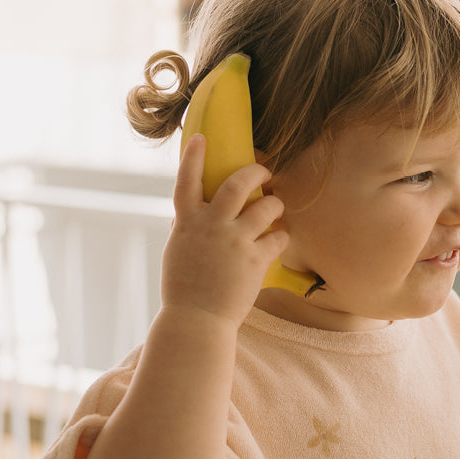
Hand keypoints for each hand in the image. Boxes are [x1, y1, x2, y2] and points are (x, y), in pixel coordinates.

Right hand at [160, 135, 289, 324]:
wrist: (197, 320)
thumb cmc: (184, 290)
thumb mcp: (178, 253)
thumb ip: (185, 230)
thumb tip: (185, 217)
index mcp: (187, 222)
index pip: (187, 180)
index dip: (193, 156)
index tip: (202, 139)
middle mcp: (211, 225)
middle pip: (238, 184)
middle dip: (257, 172)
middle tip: (266, 172)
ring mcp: (234, 242)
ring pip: (266, 208)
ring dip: (276, 206)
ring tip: (277, 209)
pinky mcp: (254, 260)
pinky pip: (278, 238)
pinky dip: (281, 237)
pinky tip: (280, 239)